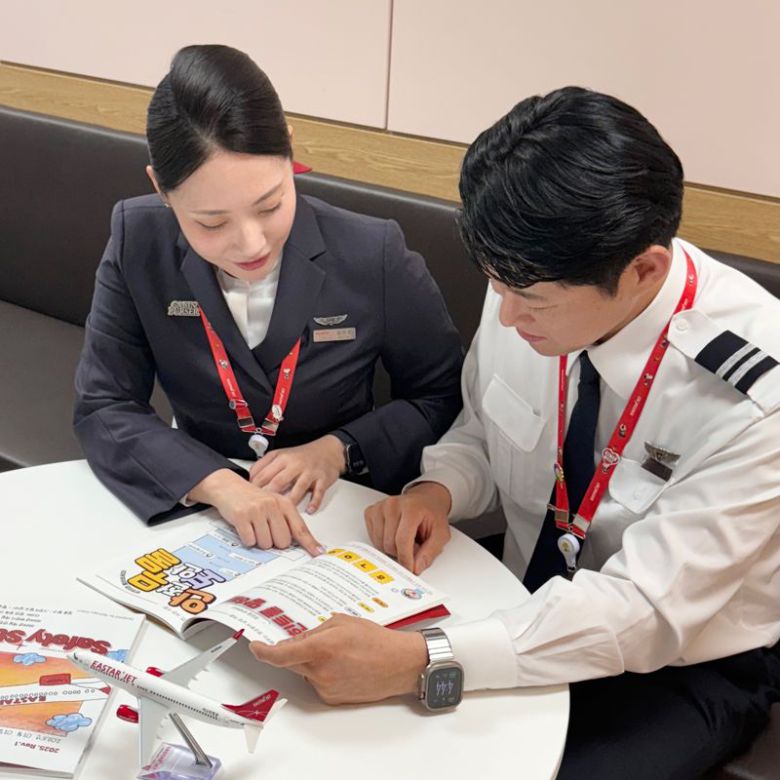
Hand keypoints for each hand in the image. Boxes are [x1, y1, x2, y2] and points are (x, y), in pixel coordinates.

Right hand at [188, 469, 323, 555]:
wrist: (230, 487)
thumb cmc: (255, 499)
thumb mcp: (275, 505)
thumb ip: (288, 521)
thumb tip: (300, 543)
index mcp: (285, 504)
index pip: (300, 528)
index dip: (309, 543)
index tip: (318, 552)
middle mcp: (273, 506)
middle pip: (283, 542)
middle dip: (274, 542)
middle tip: (266, 530)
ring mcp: (257, 510)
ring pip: (265, 544)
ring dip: (259, 540)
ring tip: (255, 526)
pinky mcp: (242, 516)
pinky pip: (250, 541)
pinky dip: (247, 538)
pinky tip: (245, 526)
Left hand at [249, 435, 345, 512]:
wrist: (328, 450)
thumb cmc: (302, 455)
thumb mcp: (281, 454)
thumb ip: (264, 464)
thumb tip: (249, 478)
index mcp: (282, 458)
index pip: (264, 473)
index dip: (254, 487)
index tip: (248, 498)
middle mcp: (295, 464)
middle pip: (279, 481)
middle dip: (269, 495)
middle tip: (261, 509)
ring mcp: (309, 472)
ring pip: (298, 488)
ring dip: (290, 500)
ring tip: (282, 513)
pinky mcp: (323, 479)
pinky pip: (318, 492)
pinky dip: (314, 501)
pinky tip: (309, 510)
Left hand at [249, 614, 427, 704]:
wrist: (398, 665)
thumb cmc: (376, 640)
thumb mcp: (342, 623)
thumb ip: (314, 631)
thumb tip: (295, 642)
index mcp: (322, 648)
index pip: (280, 654)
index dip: (263, 651)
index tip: (255, 647)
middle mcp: (320, 671)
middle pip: (290, 662)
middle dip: (293, 651)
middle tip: (307, 641)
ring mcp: (325, 687)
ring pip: (304, 672)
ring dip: (311, 661)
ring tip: (339, 652)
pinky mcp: (332, 698)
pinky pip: (316, 682)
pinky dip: (322, 673)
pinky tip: (343, 665)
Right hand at [364, 482, 451, 574]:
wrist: (425, 500)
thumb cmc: (432, 515)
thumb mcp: (441, 534)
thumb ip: (430, 551)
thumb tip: (416, 567)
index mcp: (411, 508)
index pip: (402, 540)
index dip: (406, 559)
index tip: (410, 569)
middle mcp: (393, 505)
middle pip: (389, 544)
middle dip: (401, 553)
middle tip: (413, 547)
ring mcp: (380, 507)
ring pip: (379, 543)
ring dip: (392, 549)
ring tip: (404, 540)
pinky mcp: (371, 512)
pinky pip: (372, 538)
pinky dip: (383, 542)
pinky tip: (393, 535)